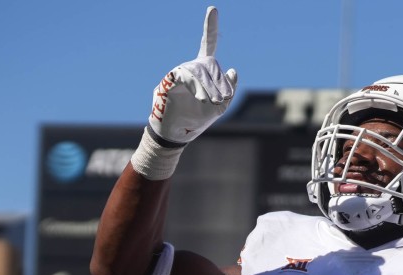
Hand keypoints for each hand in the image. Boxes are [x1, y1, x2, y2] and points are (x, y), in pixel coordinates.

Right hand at [146, 5, 236, 148]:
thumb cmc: (196, 120)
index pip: (207, 45)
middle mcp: (190, 67)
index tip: (213, 9)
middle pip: (210, 64)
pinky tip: (202, 98)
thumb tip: (232, 70)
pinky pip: (187, 76)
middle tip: (222, 99)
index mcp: (203, 71)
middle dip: (219, 82)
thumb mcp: (220, 107)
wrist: (176, 134)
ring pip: (200, 70)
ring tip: (214, 102)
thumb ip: (229, 89)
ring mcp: (179, 72)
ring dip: (211, 87)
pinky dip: (198, 86)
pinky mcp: (169, 79)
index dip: (210, 27)